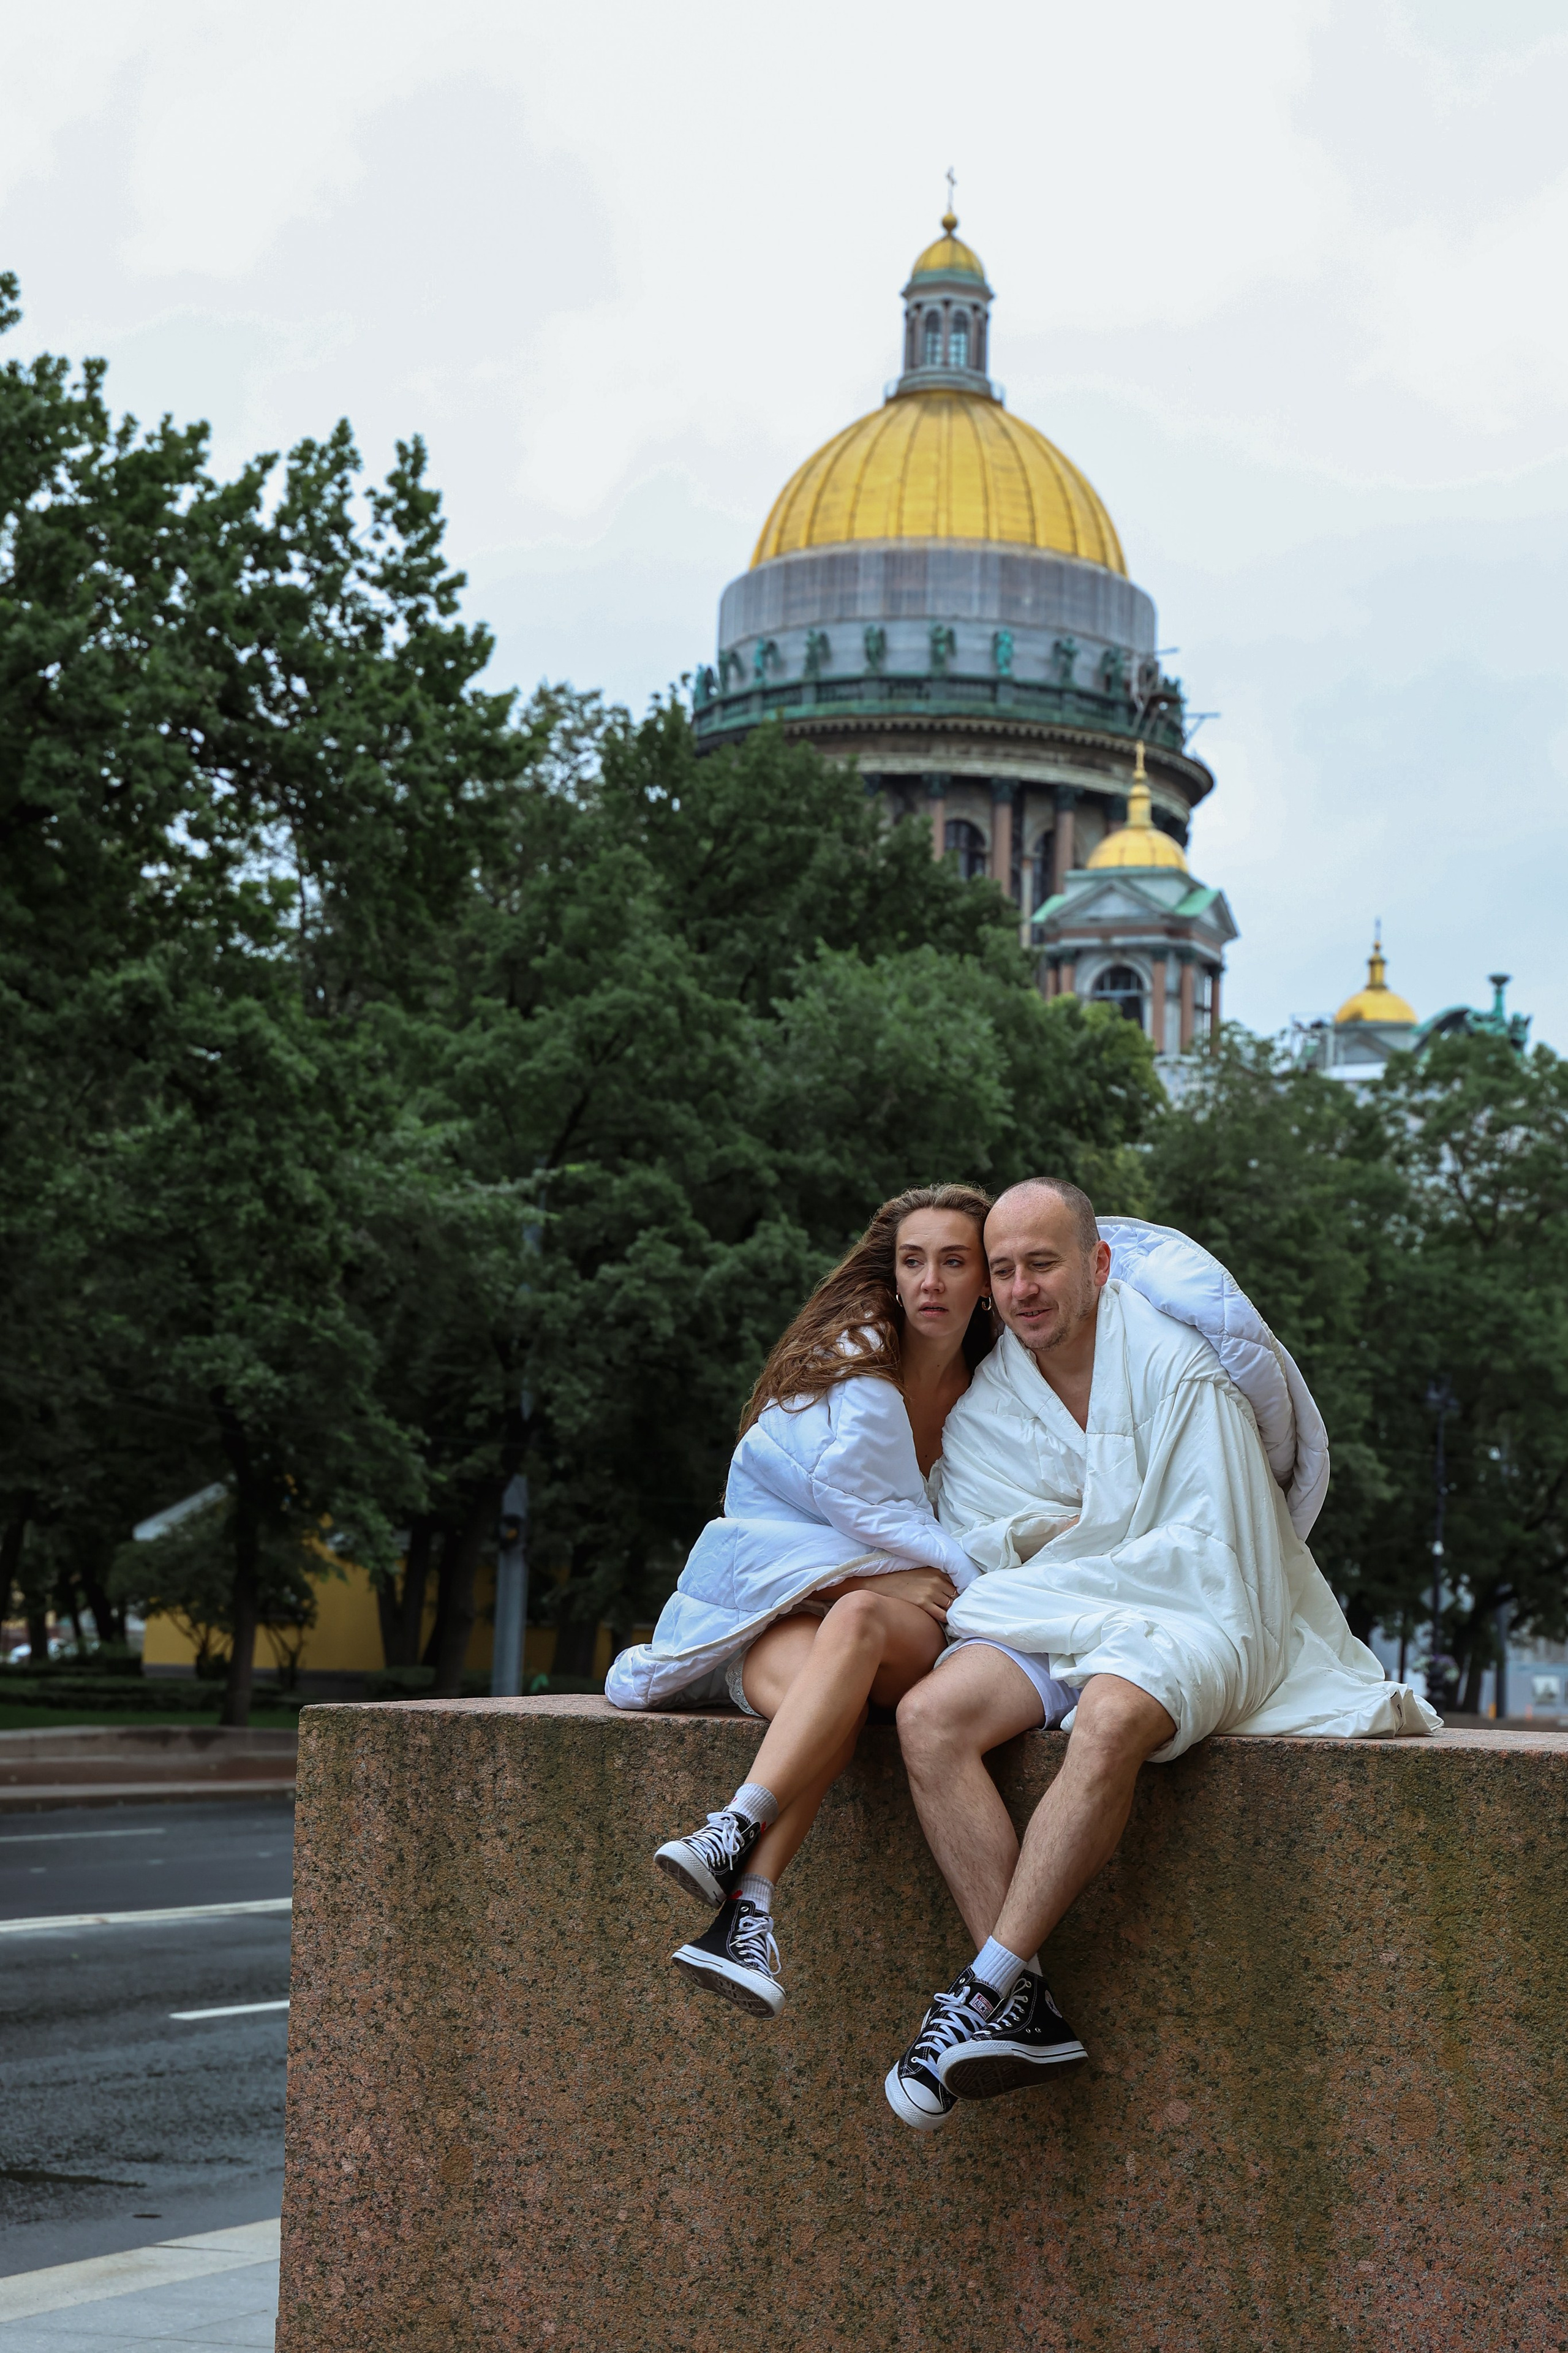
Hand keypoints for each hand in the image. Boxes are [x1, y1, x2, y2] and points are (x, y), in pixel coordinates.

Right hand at [821, 1567, 956, 1623]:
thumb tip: (949, 1591)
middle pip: (957, 1596)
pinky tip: (944, 1623)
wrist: (879, 1583)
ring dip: (952, 1613)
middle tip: (956, 1612)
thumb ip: (935, 1579)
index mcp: (936, 1571)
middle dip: (957, 1604)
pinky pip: (943, 1615)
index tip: (959, 1602)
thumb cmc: (898, 1579)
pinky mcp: (923, 1603)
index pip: (957, 1585)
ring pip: (951, 1607)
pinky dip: (946, 1620)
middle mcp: (936, 1580)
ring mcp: (930, 1592)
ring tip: (950, 1619)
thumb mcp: (920, 1572)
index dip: (958, 1595)